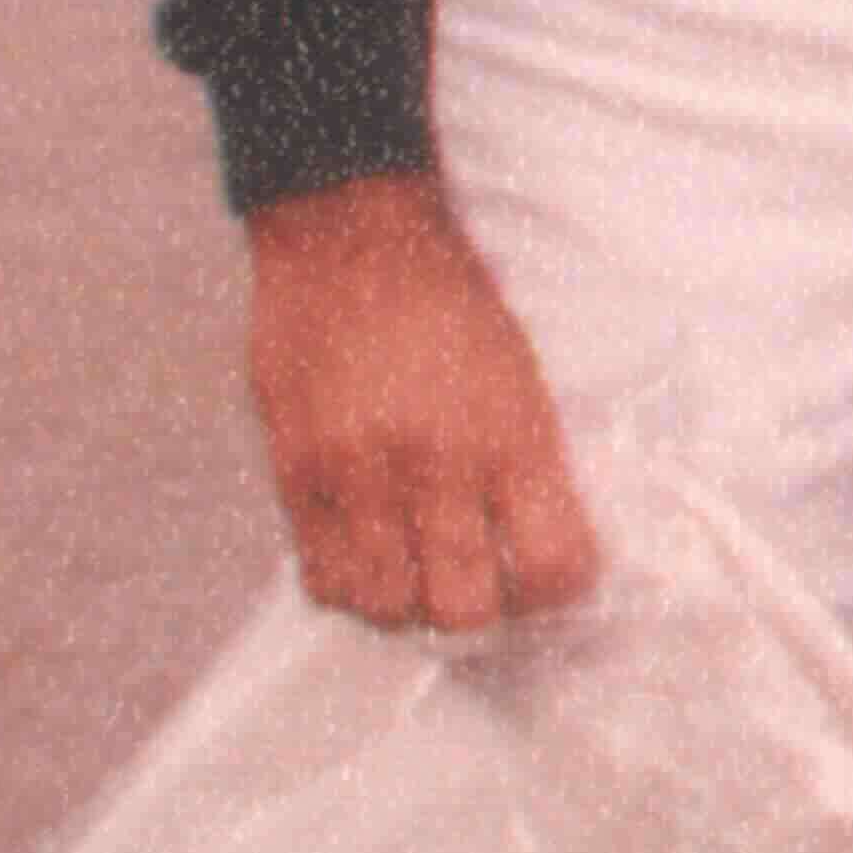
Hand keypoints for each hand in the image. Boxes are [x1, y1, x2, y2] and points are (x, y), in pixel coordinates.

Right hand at [241, 169, 596, 631]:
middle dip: (479, 615)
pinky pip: (321, 577)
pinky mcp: (295, 473)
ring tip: (416, 579)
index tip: (549, 581)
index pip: (552, 563)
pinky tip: (365, 559)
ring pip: (387, 605)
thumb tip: (542, 544)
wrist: (352, 237)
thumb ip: (527, 461)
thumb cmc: (446, 299)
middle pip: (464, 609)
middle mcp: (435, 463)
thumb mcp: (520, 373)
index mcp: (509, 435)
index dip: (557, 592)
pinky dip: (349, 588)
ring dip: (408, 607)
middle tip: (478, 591)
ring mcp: (358, 474)